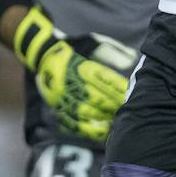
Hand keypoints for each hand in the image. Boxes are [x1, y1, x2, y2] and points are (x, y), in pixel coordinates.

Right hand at [13, 6, 136, 142]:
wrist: (44, 55)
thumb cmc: (75, 50)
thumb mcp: (93, 45)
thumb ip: (112, 53)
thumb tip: (130, 61)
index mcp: (80, 65)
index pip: (103, 79)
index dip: (118, 89)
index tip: (131, 94)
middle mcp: (70, 81)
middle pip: (96, 97)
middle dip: (114, 105)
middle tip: (129, 111)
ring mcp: (62, 96)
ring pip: (85, 111)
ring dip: (103, 118)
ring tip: (117, 121)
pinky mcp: (57, 106)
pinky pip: (73, 122)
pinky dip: (88, 129)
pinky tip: (102, 132)